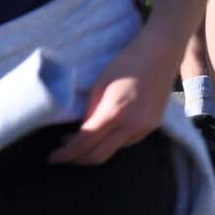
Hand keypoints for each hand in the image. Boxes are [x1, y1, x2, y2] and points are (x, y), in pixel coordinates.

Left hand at [50, 30, 174, 165]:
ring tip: (85, 140)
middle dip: (78, 159)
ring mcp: (145, 127)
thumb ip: (90, 113)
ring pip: (114, 151)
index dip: (66, 154)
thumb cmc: (126, 64)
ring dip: (96, 150)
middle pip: (98, 156)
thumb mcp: (100, 86)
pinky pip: (128, 142)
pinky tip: (108, 132)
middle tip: (64, 154)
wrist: (161, 54)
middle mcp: (132, 125)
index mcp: (114, 113)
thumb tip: (80, 132)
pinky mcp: (154, 125)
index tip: (53, 157)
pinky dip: (113, 142)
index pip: (84, 143)